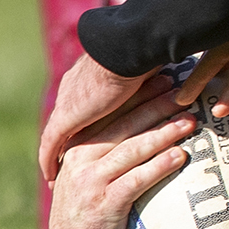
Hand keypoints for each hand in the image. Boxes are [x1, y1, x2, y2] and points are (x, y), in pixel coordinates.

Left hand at [39, 52, 160, 181]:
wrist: (129, 50)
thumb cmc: (145, 55)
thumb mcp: (150, 74)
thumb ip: (154, 88)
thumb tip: (178, 91)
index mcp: (93, 80)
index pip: (87, 108)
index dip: (90, 124)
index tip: (94, 138)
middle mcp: (75, 92)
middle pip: (71, 123)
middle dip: (72, 142)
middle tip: (71, 161)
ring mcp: (68, 105)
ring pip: (57, 135)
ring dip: (59, 154)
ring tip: (59, 175)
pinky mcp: (65, 118)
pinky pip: (51, 145)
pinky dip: (50, 160)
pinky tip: (50, 178)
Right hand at [46, 75, 197, 228]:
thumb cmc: (92, 207)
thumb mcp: (91, 172)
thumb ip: (109, 148)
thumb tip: (143, 120)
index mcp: (77, 147)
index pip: (111, 114)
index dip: (138, 97)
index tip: (164, 80)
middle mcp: (80, 159)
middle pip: (124, 126)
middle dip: (155, 107)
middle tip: (183, 93)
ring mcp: (91, 181)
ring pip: (132, 150)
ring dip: (163, 133)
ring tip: (189, 121)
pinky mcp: (105, 204)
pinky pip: (136, 180)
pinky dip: (159, 166)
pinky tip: (180, 156)